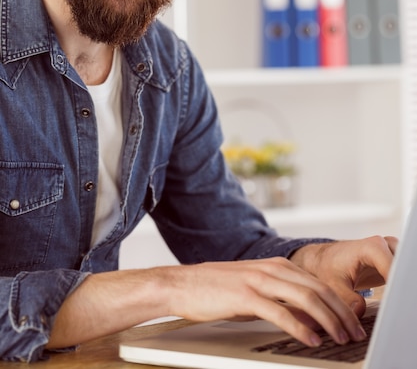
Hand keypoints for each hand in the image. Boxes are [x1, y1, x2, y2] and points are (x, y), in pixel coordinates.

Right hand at [164, 257, 368, 347]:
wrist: (182, 284)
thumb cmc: (218, 289)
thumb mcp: (256, 291)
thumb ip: (282, 299)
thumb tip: (309, 317)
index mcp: (276, 265)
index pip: (318, 283)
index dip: (340, 304)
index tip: (353, 322)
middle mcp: (272, 268)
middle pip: (318, 289)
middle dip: (342, 313)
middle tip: (356, 333)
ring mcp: (259, 280)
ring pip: (305, 298)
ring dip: (328, 320)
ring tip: (341, 338)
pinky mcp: (246, 296)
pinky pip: (280, 312)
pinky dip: (301, 327)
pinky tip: (312, 340)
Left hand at [289, 235, 397, 316]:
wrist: (325, 260)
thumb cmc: (328, 268)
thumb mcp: (332, 285)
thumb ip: (345, 298)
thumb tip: (360, 310)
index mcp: (372, 247)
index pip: (395, 268)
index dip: (397, 288)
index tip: (395, 304)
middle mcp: (385, 245)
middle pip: (403, 268)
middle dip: (401, 288)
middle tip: (397, 306)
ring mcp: (391, 252)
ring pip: (405, 271)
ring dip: (402, 287)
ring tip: (396, 304)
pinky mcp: (394, 261)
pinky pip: (403, 273)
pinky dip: (401, 286)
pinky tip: (396, 299)